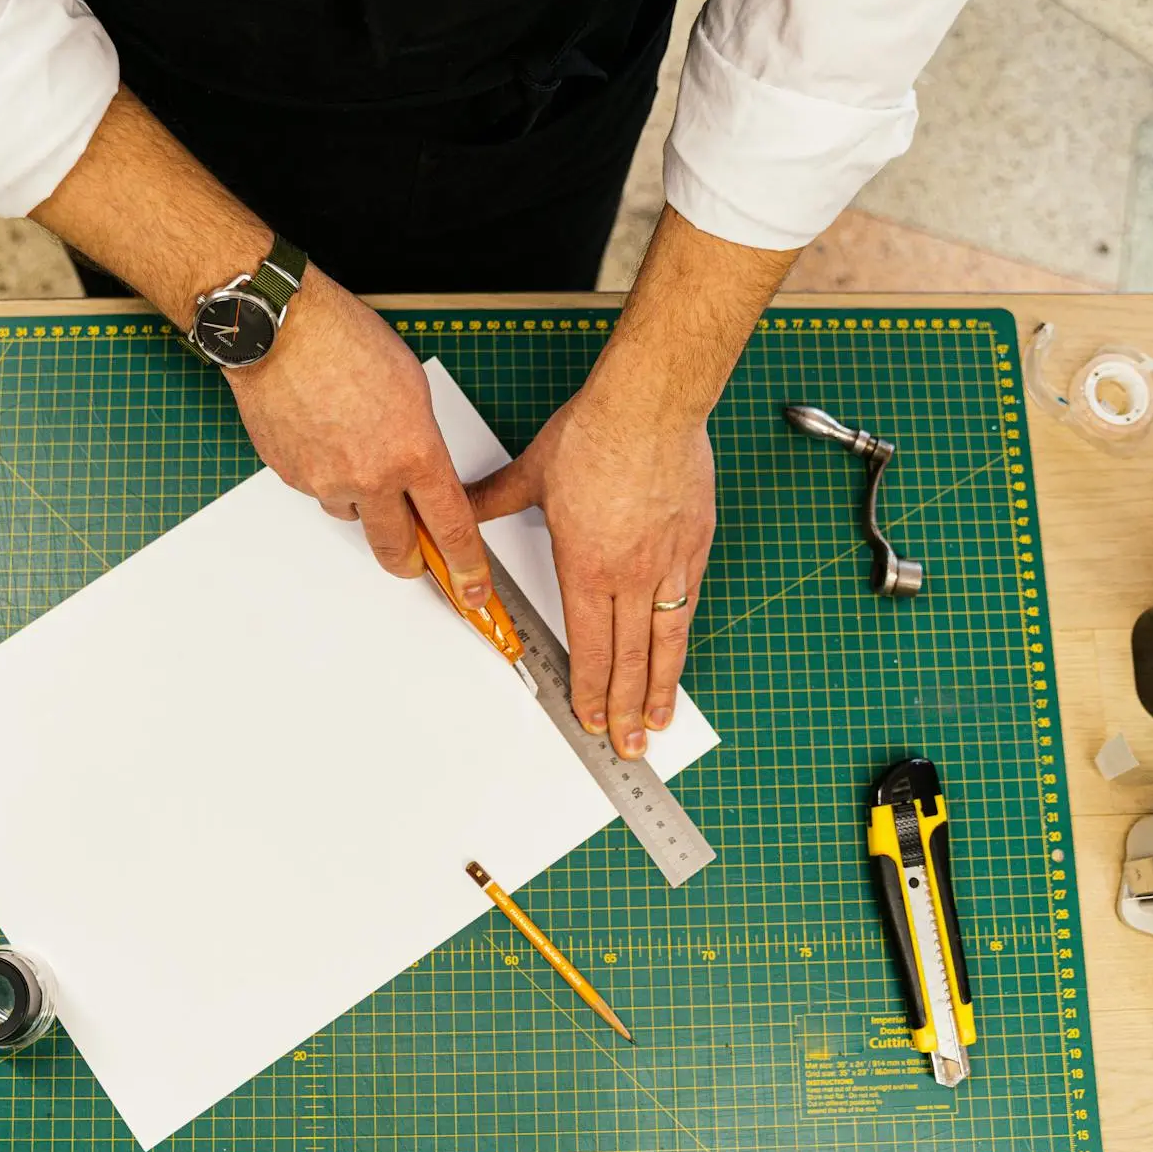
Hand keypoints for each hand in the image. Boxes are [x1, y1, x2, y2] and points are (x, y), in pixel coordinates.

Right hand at [223, 267, 489, 604]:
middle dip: (414, 561)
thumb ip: (422, 442)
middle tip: (420, 558)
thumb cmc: (345, 343)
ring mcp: (327, 482)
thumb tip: (422, 472)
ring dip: (365, 503)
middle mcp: (371, 478)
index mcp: (414, 453)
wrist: (281, 332)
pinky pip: (321, 492)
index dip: (467, 567)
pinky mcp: (294, 478)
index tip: (474, 590)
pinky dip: (329, 475)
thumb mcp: (412, 389)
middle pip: (399, 551)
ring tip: (357, 449)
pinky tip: (327, 436)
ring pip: (355, 516)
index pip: (451, 529)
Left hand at [469, 374, 715, 759]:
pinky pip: (688, 606)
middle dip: (625, 710)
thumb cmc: (595, 434)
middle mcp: (629, 575)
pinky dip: (682, 641)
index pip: (588, 646)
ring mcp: (666, 563)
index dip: (590, 690)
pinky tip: (679, 660)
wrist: (651, 405)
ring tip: (659, 724)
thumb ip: (491, 502)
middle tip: (626, 747)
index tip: (590, 720)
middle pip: (629, 659)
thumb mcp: (530, 473)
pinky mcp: (694, 545)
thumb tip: (458, 511)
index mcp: (586, 566)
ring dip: (660, 689)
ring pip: (664, 642)